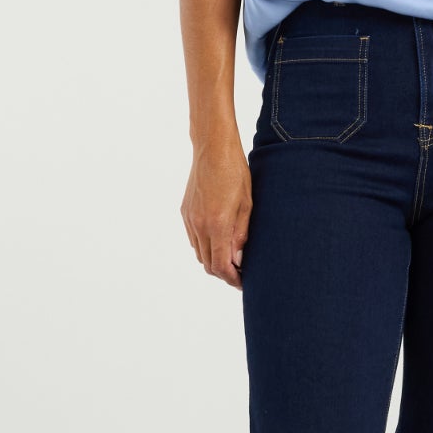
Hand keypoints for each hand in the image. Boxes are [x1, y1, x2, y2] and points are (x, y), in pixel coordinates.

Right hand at [181, 135, 250, 288]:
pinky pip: (193, 239)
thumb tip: (238, 259)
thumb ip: (241, 234)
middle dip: (224, 273)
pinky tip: (218, 241)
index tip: (243, 282)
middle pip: (208, 264)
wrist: (212, 149)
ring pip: (199, 253)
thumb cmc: (235, 172)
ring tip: (231, 259)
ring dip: (213, 261)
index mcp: (217, 224)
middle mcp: (199, 225)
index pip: (221, 265)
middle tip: (240, 273)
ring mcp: (189, 219)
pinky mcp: (185, 212)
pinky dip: (205, 247)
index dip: (232, 278)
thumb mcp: (247, 204)